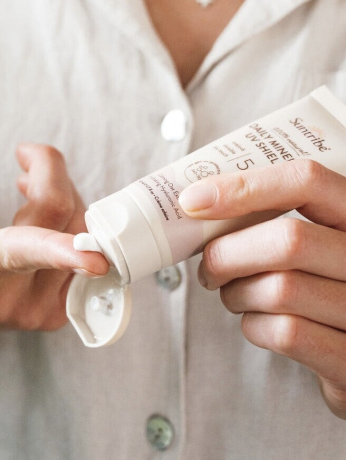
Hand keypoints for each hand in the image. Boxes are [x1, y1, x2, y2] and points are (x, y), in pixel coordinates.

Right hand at [0, 143, 107, 333]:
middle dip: (51, 173)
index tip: (96, 259)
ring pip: (83, 230)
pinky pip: (90, 251)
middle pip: (61, 217)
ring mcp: (41, 311)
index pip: (18, 253)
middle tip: (25, 158)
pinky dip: (73, 221)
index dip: (60, 250)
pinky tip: (46, 214)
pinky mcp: (60, 311)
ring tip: (30, 187)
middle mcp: (12, 299)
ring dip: (64, 196)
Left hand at [179, 159, 345, 417]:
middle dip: (227, 254)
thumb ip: (271, 217)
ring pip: (280, 290)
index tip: (194, 200)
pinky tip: (258, 321)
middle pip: (288, 241)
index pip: (306, 181)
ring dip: (236, 293)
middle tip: (210, 266)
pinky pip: (287, 333)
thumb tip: (196, 204)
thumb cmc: (319, 280)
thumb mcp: (315, 236)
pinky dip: (254, 326)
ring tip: (235, 294)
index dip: (244, 187)